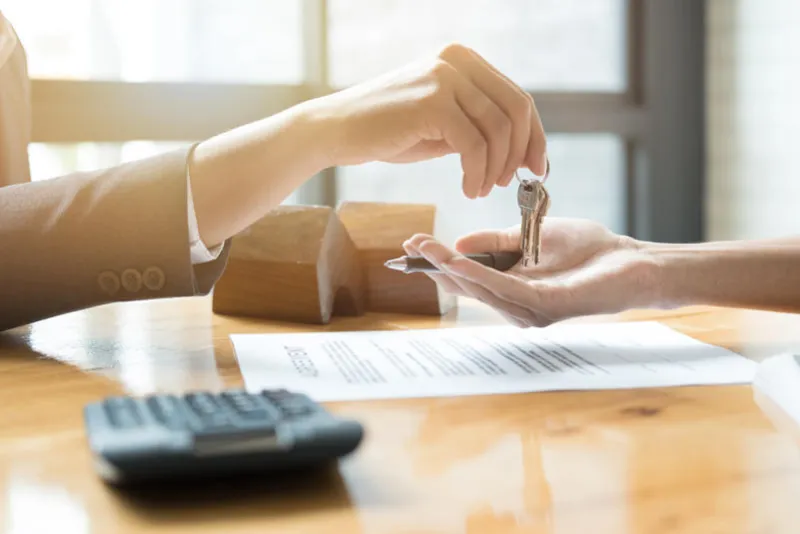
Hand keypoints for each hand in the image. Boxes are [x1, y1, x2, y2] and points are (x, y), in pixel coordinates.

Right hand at [304, 43, 547, 198]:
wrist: (336, 130)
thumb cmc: (388, 130)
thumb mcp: (441, 123)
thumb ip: (477, 126)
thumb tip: (522, 150)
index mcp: (463, 60)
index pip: (516, 98)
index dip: (534, 136)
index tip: (537, 167)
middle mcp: (458, 61)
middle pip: (516, 110)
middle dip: (520, 153)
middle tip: (509, 184)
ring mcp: (445, 77)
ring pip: (498, 131)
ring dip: (495, 169)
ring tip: (480, 189)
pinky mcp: (432, 102)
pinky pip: (474, 145)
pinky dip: (477, 173)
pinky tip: (468, 188)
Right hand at [403, 218, 660, 326]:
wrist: (630, 260)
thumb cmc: (587, 250)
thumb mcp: (530, 236)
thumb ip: (496, 242)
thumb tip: (458, 243)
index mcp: (510, 288)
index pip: (465, 278)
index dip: (437, 263)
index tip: (412, 244)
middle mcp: (514, 306)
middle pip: (466, 287)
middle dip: (436, 265)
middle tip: (411, 244)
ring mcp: (529, 310)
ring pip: (480, 290)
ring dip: (451, 268)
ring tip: (428, 249)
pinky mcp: (545, 307)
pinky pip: (504, 290)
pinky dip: (478, 276)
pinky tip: (458, 261)